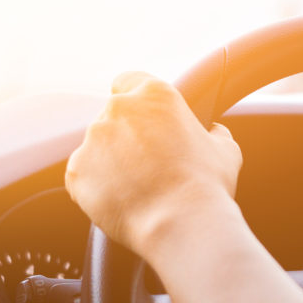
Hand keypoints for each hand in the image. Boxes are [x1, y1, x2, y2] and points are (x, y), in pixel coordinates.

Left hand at [65, 71, 242, 258]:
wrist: (182, 222)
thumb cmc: (206, 185)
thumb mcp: (226, 150)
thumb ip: (214, 134)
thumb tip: (214, 133)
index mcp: (155, 95)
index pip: (130, 80)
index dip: (134, 99)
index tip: (142, 117)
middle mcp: (119, 109)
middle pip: (113, 116)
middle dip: (125, 136)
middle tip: (148, 163)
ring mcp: (93, 139)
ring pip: (97, 147)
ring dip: (111, 162)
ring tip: (138, 189)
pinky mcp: (76, 170)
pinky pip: (83, 175)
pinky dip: (97, 186)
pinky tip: (122, 201)